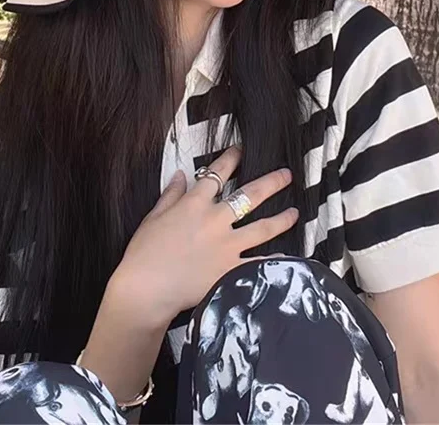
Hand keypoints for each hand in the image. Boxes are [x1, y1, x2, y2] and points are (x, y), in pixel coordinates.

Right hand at [109, 146, 297, 327]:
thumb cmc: (144, 254)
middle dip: (271, 182)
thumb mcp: (152, 217)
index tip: (241, 150)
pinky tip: (287, 255)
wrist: (146, 288)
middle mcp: (216, 220)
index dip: (231, 159)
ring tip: (295, 212)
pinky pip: (258, 263)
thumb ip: (170, 195)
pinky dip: (274, 259)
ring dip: (282, 218)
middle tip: (286, 175)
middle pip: (250, 195)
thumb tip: (181, 175)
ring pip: (263, 227)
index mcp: (194, 204)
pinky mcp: (231, 270)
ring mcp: (227, 245)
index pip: (217, 173)